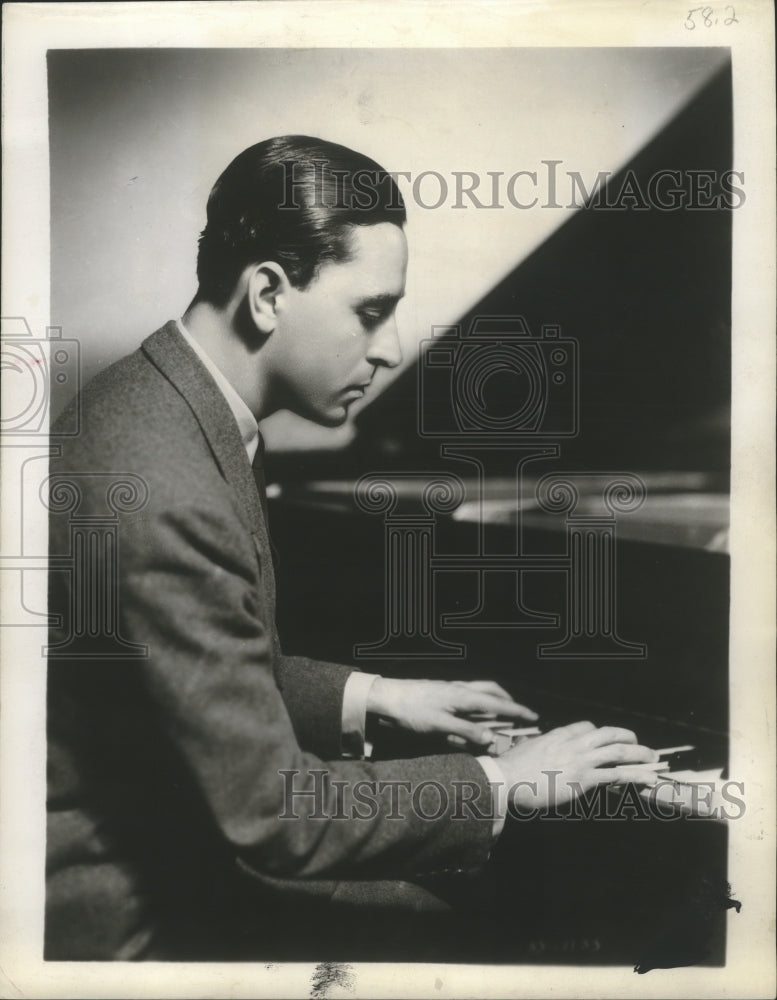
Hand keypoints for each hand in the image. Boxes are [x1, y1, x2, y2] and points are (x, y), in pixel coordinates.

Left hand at [366, 677, 537, 747]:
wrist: (387, 696)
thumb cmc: (411, 710)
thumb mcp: (440, 725)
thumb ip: (466, 732)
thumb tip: (492, 739)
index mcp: (463, 696)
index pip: (498, 704)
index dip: (517, 711)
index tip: (534, 716)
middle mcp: (460, 689)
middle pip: (492, 690)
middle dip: (508, 701)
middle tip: (520, 713)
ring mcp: (451, 688)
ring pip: (480, 690)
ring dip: (494, 700)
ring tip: (500, 713)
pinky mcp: (442, 691)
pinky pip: (468, 694)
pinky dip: (479, 701)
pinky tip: (474, 712)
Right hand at [494, 721, 659, 813]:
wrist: (506, 778)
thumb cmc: (512, 769)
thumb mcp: (527, 751)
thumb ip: (538, 749)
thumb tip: (535, 751)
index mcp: (558, 735)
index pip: (586, 727)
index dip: (600, 733)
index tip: (606, 740)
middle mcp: (572, 744)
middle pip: (607, 733)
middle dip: (627, 736)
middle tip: (638, 743)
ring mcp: (579, 760)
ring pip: (617, 751)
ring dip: (638, 753)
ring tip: (651, 757)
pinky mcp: (583, 779)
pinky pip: (615, 775)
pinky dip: (634, 775)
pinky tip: (646, 778)